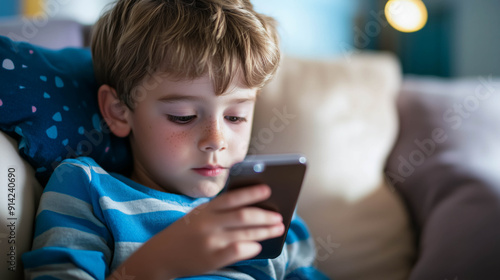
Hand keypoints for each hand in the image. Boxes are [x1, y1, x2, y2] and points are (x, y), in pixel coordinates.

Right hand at [109, 184, 283, 279]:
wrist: (161, 255)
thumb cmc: (185, 232)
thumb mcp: (198, 215)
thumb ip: (220, 211)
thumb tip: (252, 207)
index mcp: (205, 209)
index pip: (231, 198)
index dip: (251, 193)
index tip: (268, 190)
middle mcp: (207, 224)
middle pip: (242, 216)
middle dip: (264, 216)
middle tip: (279, 216)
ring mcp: (210, 242)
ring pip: (244, 234)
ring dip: (264, 231)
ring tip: (278, 228)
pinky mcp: (212, 259)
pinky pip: (238, 251)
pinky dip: (251, 248)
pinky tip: (259, 246)